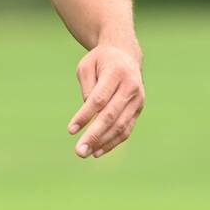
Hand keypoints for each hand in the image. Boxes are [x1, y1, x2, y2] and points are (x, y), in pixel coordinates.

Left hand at [68, 43, 144, 158]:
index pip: (99, 99)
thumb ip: (87, 87)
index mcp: (116, 73)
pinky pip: (126, 130)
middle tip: (79, 151)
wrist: (125, 55)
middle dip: (94, 135)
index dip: (85, 116)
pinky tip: (98, 151)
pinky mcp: (138, 110)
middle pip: (111, 116)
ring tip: (85, 153)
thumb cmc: (100, 61)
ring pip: (120, 126)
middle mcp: (130, 87)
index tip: (70, 130)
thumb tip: (88, 114)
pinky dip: (113, 142)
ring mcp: (137, 100)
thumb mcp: (86, 66)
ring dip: (103, 142)